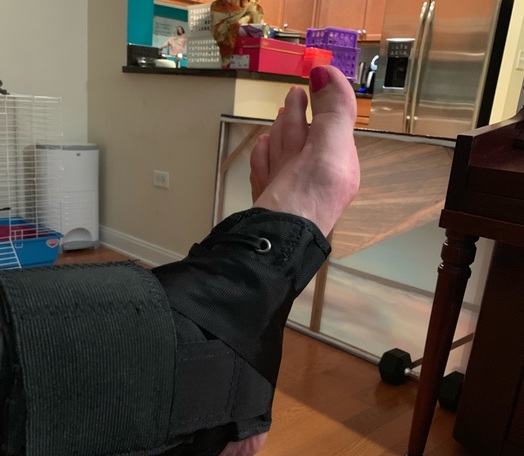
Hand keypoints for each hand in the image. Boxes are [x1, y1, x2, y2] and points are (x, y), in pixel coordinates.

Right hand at [250, 66, 359, 236]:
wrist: (274, 239)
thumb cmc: (307, 193)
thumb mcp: (330, 146)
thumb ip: (333, 109)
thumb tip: (326, 71)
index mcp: (338, 167)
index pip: (334, 127)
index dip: (326, 101)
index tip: (316, 75)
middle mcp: (316, 180)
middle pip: (305, 140)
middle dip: (298, 117)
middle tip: (294, 93)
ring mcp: (289, 192)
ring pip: (283, 155)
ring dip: (280, 133)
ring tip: (278, 116)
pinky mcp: (267, 203)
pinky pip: (266, 175)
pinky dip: (263, 160)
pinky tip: (261, 148)